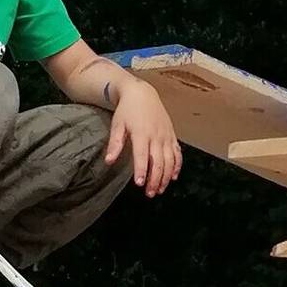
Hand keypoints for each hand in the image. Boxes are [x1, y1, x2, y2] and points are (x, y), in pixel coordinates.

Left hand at [106, 79, 182, 196]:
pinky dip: (177, 166)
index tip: (139, 184)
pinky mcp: (172, 135)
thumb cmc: (127, 110)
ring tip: (160, 190)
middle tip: (149, 193)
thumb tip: (108, 161)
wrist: (142, 93)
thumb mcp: (117, 125)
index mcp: (141, 133)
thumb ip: (115, 144)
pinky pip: (178, 153)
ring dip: (166, 177)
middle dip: (155, 179)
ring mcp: (166, 136)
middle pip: (158, 161)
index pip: (142, 156)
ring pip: (170, 160)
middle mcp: (156, 136)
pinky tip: (173, 177)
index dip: (141, 170)